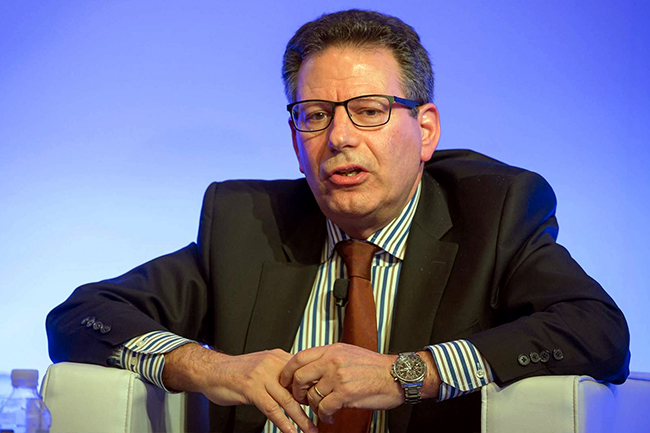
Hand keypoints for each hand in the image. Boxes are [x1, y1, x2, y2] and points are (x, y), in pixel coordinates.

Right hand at [163, 343, 315, 432]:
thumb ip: (280, 372)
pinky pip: (272, 409)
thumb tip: (299, 387)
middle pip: (298, 388)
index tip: (323, 403)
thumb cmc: (236, 371)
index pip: (304, 373)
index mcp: (278, 356)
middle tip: (322, 419)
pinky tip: (290, 431)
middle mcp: (273, 364)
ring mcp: (262, 376)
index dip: (314, 390)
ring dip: (301, 419)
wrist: (211, 370)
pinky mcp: (251, 389)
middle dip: (312, 407)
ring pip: (288, 400)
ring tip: (311, 430)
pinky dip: (283, 423)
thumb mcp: (262, 364)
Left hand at [279, 343, 403, 423]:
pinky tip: (331, 417)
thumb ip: (329, 358)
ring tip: (322, 410)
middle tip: (303, 399)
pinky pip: (324, 408)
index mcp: (332, 350)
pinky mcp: (346, 394)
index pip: (299, 358)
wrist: (396, 376)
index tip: (286, 382)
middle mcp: (332, 361)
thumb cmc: (374, 367)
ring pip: (311, 396)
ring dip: (314, 408)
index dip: (287, 372)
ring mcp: (338, 377)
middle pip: (299, 377)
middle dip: (296, 392)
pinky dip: (325, 417)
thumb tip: (312, 367)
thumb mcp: (349, 353)